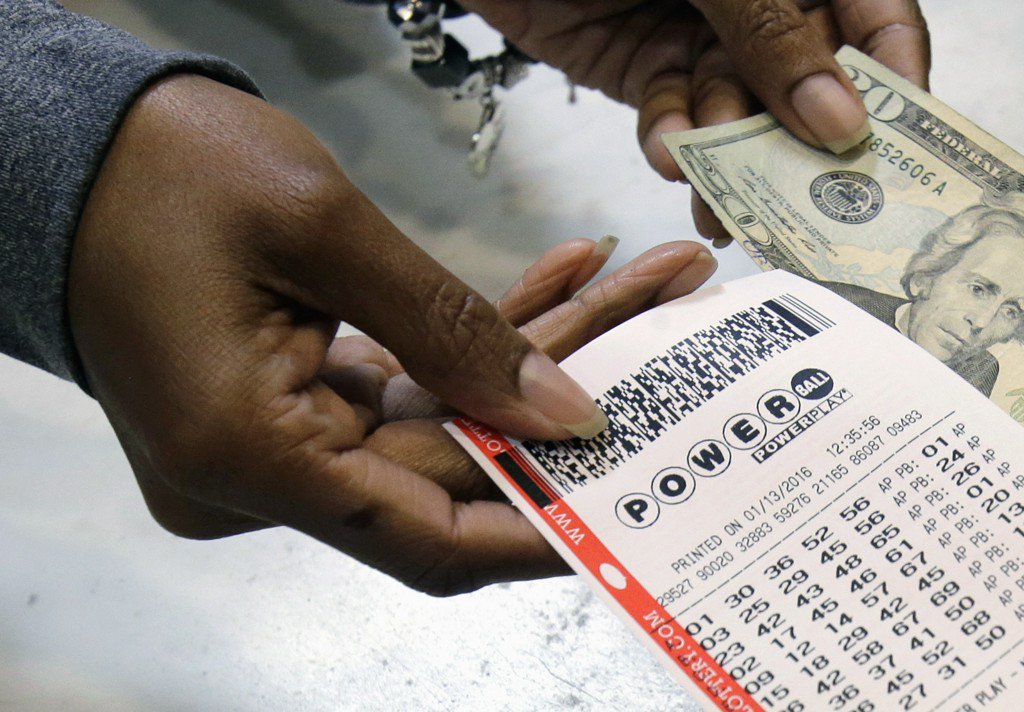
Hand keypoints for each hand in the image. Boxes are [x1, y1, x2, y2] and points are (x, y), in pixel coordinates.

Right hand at [67, 75, 717, 594]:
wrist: (70, 149)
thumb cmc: (164, 171)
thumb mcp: (322, 230)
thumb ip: (451, 333)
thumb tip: (560, 418)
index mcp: (246, 457)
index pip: (428, 541)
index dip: (540, 530)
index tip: (633, 502)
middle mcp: (255, 476)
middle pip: (448, 466)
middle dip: (560, 397)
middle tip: (662, 318)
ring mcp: (270, 444)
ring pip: (436, 422)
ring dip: (526, 355)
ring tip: (632, 281)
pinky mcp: (283, 405)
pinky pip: (400, 389)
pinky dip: (466, 345)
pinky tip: (550, 288)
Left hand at [465, 0, 929, 236]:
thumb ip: (769, 28)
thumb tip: (838, 113)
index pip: (875, 20)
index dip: (893, 83)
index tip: (890, 153)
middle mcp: (761, 3)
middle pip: (809, 82)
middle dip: (802, 146)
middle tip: (804, 209)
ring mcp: (703, 35)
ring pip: (737, 113)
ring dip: (730, 162)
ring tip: (724, 207)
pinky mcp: (646, 65)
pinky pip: (671, 114)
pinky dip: (669, 140)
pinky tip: (666, 155)